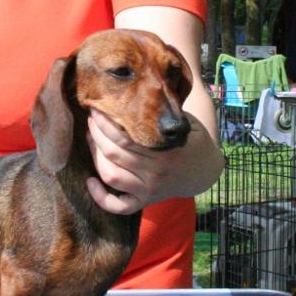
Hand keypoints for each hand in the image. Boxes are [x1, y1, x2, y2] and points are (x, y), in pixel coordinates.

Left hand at [85, 108, 213, 213]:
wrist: (204, 171)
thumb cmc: (190, 140)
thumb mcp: (184, 123)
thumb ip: (164, 113)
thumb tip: (139, 89)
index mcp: (164, 153)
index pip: (125, 137)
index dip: (105, 123)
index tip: (97, 109)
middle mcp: (155, 173)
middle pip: (114, 154)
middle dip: (96, 134)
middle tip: (91, 119)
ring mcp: (149, 190)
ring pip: (111, 176)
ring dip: (95, 157)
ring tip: (90, 139)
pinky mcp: (144, 202)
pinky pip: (119, 206)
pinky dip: (101, 198)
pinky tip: (90, 182)